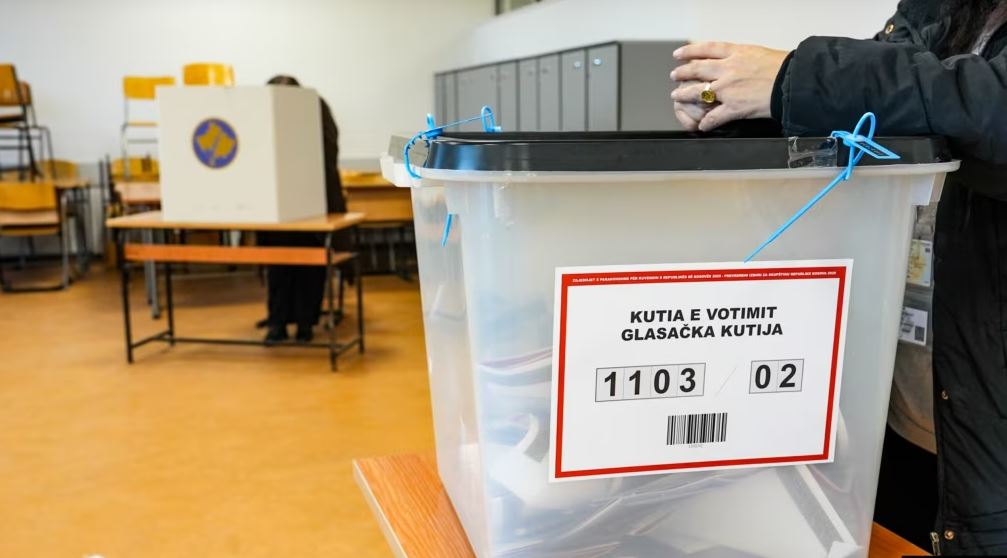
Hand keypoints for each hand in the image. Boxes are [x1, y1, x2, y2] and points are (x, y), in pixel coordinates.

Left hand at [670, 42, 787, 131]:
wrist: (793, 82)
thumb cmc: (782, 67)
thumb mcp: (758, 53)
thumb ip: (742, 57)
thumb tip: (733, 59)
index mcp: (735, 53)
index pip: (706, 49)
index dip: (689, 51)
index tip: (679, 54)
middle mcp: (728, 69)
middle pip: (697, 69)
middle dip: (682, 72)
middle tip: (675, 75)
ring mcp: (728, 89)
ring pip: (698, 91)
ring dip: (684, 95)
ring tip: (677, 96)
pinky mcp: (734, 107)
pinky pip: (713, 117)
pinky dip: (705, 122)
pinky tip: (700, 125)